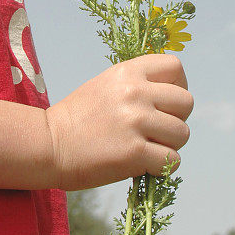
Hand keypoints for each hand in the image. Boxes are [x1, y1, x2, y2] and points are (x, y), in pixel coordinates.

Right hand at [45, 54, 192, 190]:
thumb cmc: (78, 117)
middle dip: (176, 119)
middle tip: (155, 130)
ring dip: (170, 145)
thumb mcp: (106, 84)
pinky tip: (142, 164)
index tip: (164, 102)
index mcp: (127, 71)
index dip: (177, 86)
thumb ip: (137, 83)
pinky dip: (161, 166)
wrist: (49, 144)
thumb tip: (170, 93)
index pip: (175, 67)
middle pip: (186, 102)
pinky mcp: (135, 152)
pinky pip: (172, 160)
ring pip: (182, 133)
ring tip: (146, 148)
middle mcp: (135, 92)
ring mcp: (136, 122)